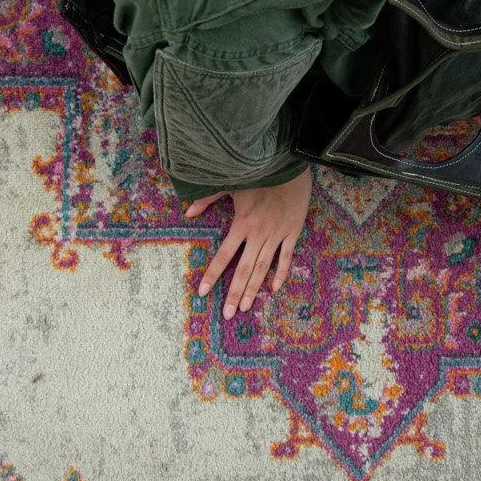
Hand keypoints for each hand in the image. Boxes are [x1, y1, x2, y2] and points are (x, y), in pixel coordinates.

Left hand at [186, 170, 312, 319]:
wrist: (290, 166)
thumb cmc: (258, 174)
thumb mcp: (230, 184)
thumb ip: (207, 199)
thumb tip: (187, 213)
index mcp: (241, 224)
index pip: (224, 256)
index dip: (212, 275)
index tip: (202, 292)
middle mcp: (258, 234)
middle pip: (244, 269)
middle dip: (234, 293)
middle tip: (228, 314)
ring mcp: (277, 234)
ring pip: (263, 267)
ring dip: (254, 288)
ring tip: (245, 307)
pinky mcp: (293, 231)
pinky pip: (286, 257)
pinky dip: (281, 274)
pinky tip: (274, 289)